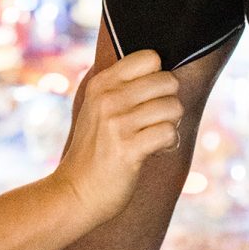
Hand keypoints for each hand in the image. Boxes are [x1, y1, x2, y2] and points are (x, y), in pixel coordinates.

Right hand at [53, 50, 181, 229]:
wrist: (75, 192)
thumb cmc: (95, 149)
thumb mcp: (98, 107)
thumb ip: (122, 85)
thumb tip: (161, 67)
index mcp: (102, 82)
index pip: (150, 57)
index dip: (158, 77)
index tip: (148, 97)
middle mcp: (108, 98)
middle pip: (168, 81)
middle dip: (170, 102)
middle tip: (155, 120)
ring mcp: (116, 124)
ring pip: (173, 107)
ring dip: (171, 125)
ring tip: (154, 136)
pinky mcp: (127, 150)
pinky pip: (169, 133)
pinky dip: (169, 144)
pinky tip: (155, 151)